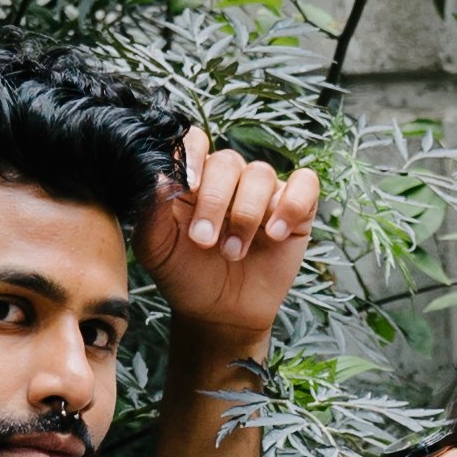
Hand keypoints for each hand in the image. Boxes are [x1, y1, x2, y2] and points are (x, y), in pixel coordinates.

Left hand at [134, 127, 318, 342]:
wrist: (219, 315)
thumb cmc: (186, 278)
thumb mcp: (157, 250)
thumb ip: (151, 213)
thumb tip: (157, 176)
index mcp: (192, 179)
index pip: (194, 141)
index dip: (192, 155)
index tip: (187, 186)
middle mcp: (228, 179)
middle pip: (227, 162)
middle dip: (215, 202)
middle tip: (204, 241)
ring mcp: (263, 192)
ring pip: (261, 174)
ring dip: (246, 215)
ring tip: (233, 252)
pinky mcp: (295, 209)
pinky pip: (305, 185)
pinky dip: (291, 205)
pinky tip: (275, 233)